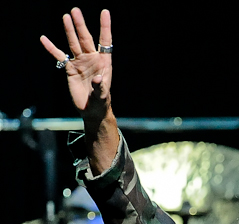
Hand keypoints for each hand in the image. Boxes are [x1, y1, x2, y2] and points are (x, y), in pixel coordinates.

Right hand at [40, 8, 112, 123]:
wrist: (91, 110)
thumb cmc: (101, 102)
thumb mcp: (102, 96)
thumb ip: (100, 87)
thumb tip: (97, 78)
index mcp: (104, 62)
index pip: (105, 41)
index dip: (105, 27)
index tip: (105, 12)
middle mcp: (92, 59)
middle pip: (85, 38)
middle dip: (80, 25)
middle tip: (75, 11)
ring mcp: (80, 62)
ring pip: (73, 43)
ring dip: (69, 30)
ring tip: (65, 17)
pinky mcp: (70, 68)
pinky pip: (60, 56)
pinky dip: (52, 48)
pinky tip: (44, 39)